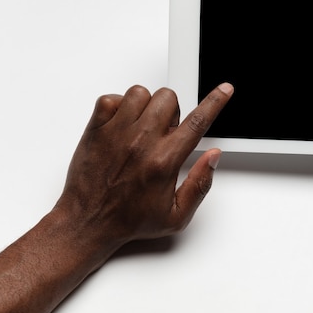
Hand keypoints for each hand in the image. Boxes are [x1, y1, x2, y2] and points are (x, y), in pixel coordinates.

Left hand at [54, 83, 233, 246]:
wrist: (87, 223)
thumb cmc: (128, 220)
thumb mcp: (177, 215)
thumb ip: (200, 184)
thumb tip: (213, 156)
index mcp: (164, 161)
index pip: (197, 122)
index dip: (216, 102)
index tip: (225, 89)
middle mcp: (141, 142)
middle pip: (168, 98)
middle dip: (172, 111)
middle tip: (164, 131)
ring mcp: (116, 132)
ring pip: (140, 93)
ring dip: (146, 106)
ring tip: (142, 127)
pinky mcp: (95, 129)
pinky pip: (110, 98)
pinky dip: (118, 106)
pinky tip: (122, 125)